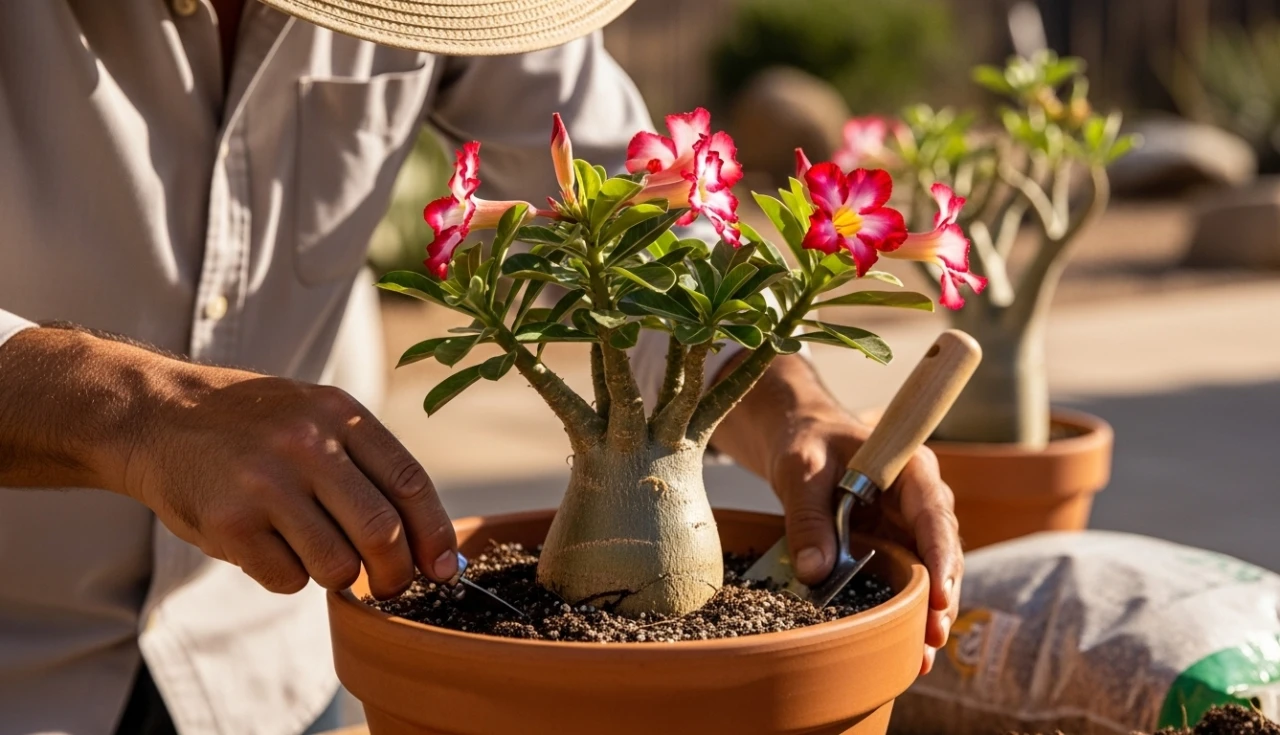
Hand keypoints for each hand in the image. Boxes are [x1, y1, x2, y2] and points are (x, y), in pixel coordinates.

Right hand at [120, 357, 458, 599]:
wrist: (160, 416)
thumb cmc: (256, 426)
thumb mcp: (318, 416)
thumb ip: (370, 466)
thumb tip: (429, 544)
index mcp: (340, 414)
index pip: (410, 483)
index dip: (435, 534)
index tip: (444, 568)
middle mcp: (307, 445)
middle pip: (381, 532)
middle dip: (396, 573)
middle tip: (391, 584)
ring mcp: (265, 484)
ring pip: (337, 566)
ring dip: (337, 575)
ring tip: (316, 551)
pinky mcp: (229, 524)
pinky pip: (288, 579)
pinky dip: (290, 577)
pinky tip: (270, 548)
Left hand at [766, 408, 961, 674]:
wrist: (804, 439)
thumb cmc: (808, 443)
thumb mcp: (801, 471)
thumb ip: (808, 517)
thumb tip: (815, 572)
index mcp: (912, 470)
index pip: (934, 514)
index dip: (940, 556)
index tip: (940, 596)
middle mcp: (922, 501)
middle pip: (942, 552)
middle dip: (941, 598)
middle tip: (932, 639)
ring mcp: (911, 527)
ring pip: (932, 574)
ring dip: (930, 613)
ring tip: (923, 657)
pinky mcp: (896, 547)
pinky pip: (908, 580)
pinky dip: (908, 610)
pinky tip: (908, 647)